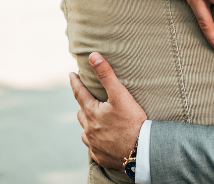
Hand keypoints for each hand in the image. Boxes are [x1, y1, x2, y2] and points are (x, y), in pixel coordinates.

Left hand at [70, 53, 146, 169]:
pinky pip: (94, 148)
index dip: (75, 82)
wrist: (142, 151)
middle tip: (87, 99)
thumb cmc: (132, 122)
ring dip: (88, 125)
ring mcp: (94, 145)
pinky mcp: (101, 157)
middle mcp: (89, 130)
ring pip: (85, 132)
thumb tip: (93, 56)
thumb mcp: (120, 95)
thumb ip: (106, 75)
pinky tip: (103, 141)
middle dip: (83, 105)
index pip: (79, 93)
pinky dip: (96, 142)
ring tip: (95, 121)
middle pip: (81, 113)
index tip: (71, 75)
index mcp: (92, 113)